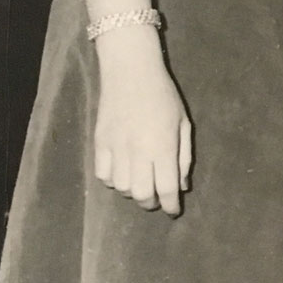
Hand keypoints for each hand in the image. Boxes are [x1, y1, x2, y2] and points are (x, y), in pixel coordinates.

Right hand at [93, 35, 191, 215]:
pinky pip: (102, 175)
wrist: (130, 71)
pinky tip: (122, 172)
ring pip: (121, 187)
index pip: (166, 188)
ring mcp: (115, 147)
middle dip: (151, 203)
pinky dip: (113, 180)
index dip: (171, 205)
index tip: (173, 211)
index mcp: (162, 146)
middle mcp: (138, 151)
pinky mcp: (99, 142)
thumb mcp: (182, 123)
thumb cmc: (163, 96)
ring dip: (132, 192)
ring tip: (140, 182)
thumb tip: (181, 186)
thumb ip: (183, 157)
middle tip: (156, 198)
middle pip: (141, 194)